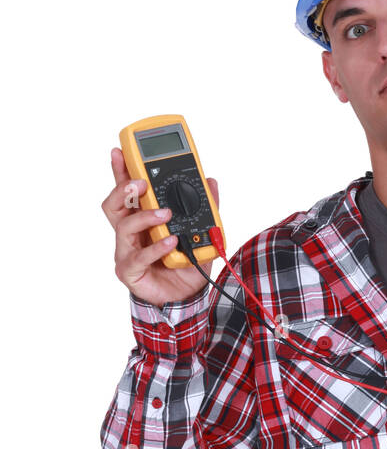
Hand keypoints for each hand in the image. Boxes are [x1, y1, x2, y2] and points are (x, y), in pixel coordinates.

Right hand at [103, 148, 219, 307]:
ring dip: (145, 217)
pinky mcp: (130, 271)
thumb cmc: (184, 263)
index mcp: (141, 219)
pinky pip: (138, 257)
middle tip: (140, 183)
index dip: (121, 170)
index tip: (121, 151)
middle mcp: (130, 233)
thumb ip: (205, 207)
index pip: (127, 191)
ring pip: (123, 227)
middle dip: (124, 189)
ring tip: (165, 214)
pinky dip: (155, 247)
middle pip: (113, 205)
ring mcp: (127, 252)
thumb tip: (210, 181)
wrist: (186, 297)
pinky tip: (170, 241)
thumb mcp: (200, 231)